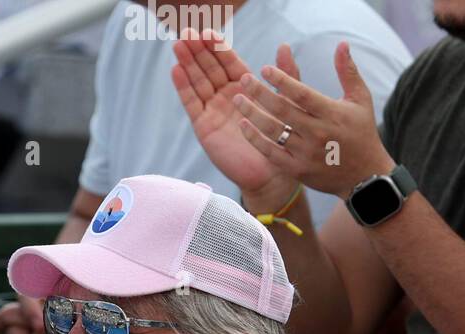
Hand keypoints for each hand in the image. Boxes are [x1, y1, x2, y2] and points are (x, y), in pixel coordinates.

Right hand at [172, 30, 300, 200]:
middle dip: (198, 50)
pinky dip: (183, 87)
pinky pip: (192, 103)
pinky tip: (176, 71)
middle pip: (209, 68)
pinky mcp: (204, 126)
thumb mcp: (287, 101)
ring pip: (197, 82)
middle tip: (187, 32)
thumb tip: (284, 46)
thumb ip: (285, 74)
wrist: (269, 172)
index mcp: (245, 87)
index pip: (228, 61)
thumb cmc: (280, 139)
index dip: (217, 46)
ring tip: (178, 45)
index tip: (208, 30)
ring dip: (187, 63)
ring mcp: (213, 110)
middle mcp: (226, 96)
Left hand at [232, 41, 393, 200]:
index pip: (301, 94)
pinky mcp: (297, 170)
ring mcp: (305, 153)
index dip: (282, 80)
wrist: (364, 176)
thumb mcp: (360, 99)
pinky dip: (256, 139)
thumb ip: (348, 72)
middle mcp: (317, 133)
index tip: (265, 69)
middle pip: (282, 110)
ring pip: (273, 131)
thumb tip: (342, 43)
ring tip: (238, 100)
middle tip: (243, 79)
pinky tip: (244, 125)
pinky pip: (271, 152)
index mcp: (332, 113)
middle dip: (260, 93)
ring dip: (252, 114)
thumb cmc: (361, 132)